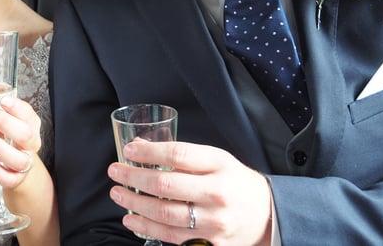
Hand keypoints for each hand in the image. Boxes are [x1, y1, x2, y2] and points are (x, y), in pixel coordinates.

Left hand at [0, 96, 41, 188]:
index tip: (2, 100)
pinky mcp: (16, 179)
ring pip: (18, 159)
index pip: (29, 116)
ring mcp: (25, 164)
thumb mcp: (8, 126)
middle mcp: (30, 146)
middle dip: (5, 122)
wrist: (19, 170)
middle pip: (25, 135)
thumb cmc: (11, 142)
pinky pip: (8, 178)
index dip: (17, 108)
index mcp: (31, 128)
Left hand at [107, 139, 271, 245]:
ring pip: (165, 215)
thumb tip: (140, 146)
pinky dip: (147, 228)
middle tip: (115, 172)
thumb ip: (182, 155)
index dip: (149, 153)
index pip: (178, 155)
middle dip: (133, 178)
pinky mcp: (211, 245)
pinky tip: (132, 219)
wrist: (267, 215)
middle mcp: (217, 194)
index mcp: (220, 166)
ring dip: (134, 204)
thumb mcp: (216, 159)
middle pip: (166, 186)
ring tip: (117, 194)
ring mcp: (214, 223)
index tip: (129, 151)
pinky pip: (171, 237)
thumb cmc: (234, 182)